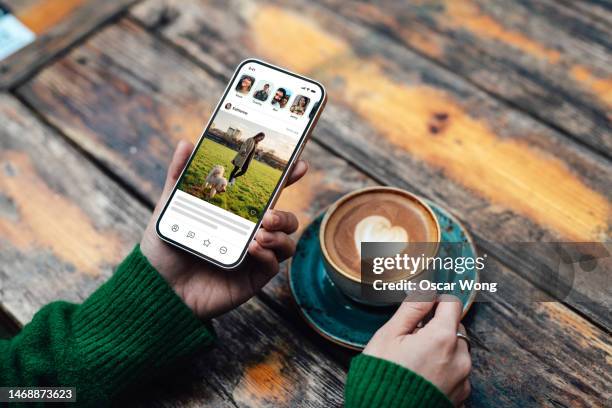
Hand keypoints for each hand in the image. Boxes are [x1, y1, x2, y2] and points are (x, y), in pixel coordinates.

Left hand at [140, 140, 307, 319]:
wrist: (158, 286)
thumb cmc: (166, 247)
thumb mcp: (170, 207)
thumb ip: (179, 175)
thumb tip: (186, 143)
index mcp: (237, 214)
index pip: (268, 193)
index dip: (287, 178)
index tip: (299, 164)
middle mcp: (250, 233)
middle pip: (284, 219)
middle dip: (285, 214)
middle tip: (269, 214)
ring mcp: (254, 256)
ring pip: (287, 241)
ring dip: (280, 233)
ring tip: (260, 232)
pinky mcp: (253, 277)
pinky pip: (274, 264)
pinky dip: (269, 254)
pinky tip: (253, 248)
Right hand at [363, 295, 471, 406]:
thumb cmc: (381, 376)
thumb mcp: (389, 336)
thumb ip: (411, 309)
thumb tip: (425, 290)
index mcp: (442, 337)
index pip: (452, 303)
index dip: (436, 302)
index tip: (423, 309)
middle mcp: (459, 358)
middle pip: (455, 328)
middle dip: (437, 329)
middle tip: (412, 340)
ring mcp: (463, 379)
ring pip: (457, 351)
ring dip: (443, 350)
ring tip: (416, 362)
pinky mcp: (461, 397)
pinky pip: (457, 374)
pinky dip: (444, 371)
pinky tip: (423, 377)